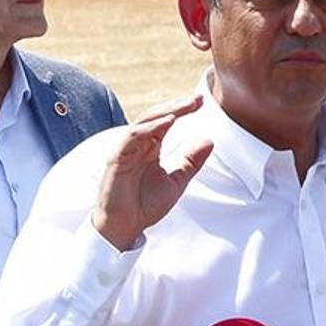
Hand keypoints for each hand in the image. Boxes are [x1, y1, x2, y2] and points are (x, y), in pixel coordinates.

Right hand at [91, 95, 213, 249]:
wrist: (125, 226)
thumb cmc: (145, 205)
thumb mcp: (176, 181)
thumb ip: (190, 161)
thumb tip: (209, 141)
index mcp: (150, 148)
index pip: (165, 122)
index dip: (182, 110)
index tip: (200, 102)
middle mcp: (137, 145)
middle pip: (156, 117)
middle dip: (176, 107)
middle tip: (196, 100)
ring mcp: (125, 150)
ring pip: (144, 123)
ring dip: (164, 113)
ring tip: (184, 107)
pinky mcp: (116, 158)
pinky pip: (131, 137)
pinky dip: (148, 128)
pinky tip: (166, 123)